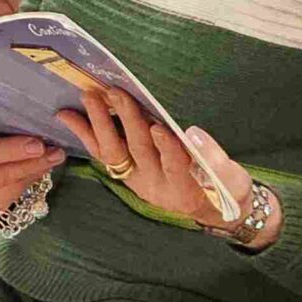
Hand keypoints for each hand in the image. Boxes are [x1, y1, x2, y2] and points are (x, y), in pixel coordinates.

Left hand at [57, 87, 251, 231]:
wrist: (209, 208)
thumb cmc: (226, 189)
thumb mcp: (233, 179)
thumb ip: (215, 159)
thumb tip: (193, 134)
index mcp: (185, 190)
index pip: (175, 167)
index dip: (167, 148)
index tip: (160, 127)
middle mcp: (154, 187)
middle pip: (139, 152)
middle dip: (127, 120)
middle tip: (115, 93)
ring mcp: (136, 180)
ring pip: (113, 153)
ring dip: (99, 123)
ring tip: (89, 97)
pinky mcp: (125, 173)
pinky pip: (101, 154)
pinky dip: (85, 133)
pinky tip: (68, 115)